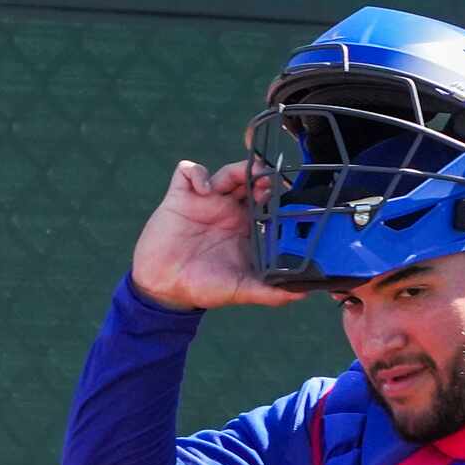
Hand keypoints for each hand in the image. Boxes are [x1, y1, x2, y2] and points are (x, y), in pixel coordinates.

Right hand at [129, 159, 311, 312]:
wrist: (163, 287)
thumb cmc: (201, 288)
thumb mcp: (239, 290)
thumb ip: (270, 293)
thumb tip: (301, 294)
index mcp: (243, 227)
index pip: (264, 201)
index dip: (275, 194)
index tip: (283, 196)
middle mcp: (226, 210)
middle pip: (248, 180)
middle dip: (259, 175)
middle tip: (266, 179)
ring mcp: (204, 202)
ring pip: (225, 172)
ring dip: (237, 169)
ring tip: (245, 176)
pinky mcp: (180, 198)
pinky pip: (187, 172)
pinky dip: (196, 174)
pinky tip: (203, 190)